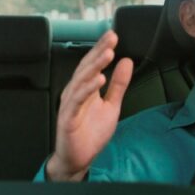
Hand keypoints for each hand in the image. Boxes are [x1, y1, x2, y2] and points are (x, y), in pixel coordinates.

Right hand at [46, 31, 132, 181]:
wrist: (77, 159)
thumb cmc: (90, 134)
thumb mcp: (111, 106)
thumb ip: (119, 85)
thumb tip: (127, 62)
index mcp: (85, 88)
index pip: (93, 64)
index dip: (102, 49)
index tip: (113, 35)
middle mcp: (75, 93)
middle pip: (86, 68)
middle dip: (99, 51)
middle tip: (111, 38)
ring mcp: (70, 105)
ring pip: (81, 81)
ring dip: (95, 66)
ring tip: (108, 54)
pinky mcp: (68, 118)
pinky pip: (77, 101)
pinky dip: (87, 89)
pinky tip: (98, 80)